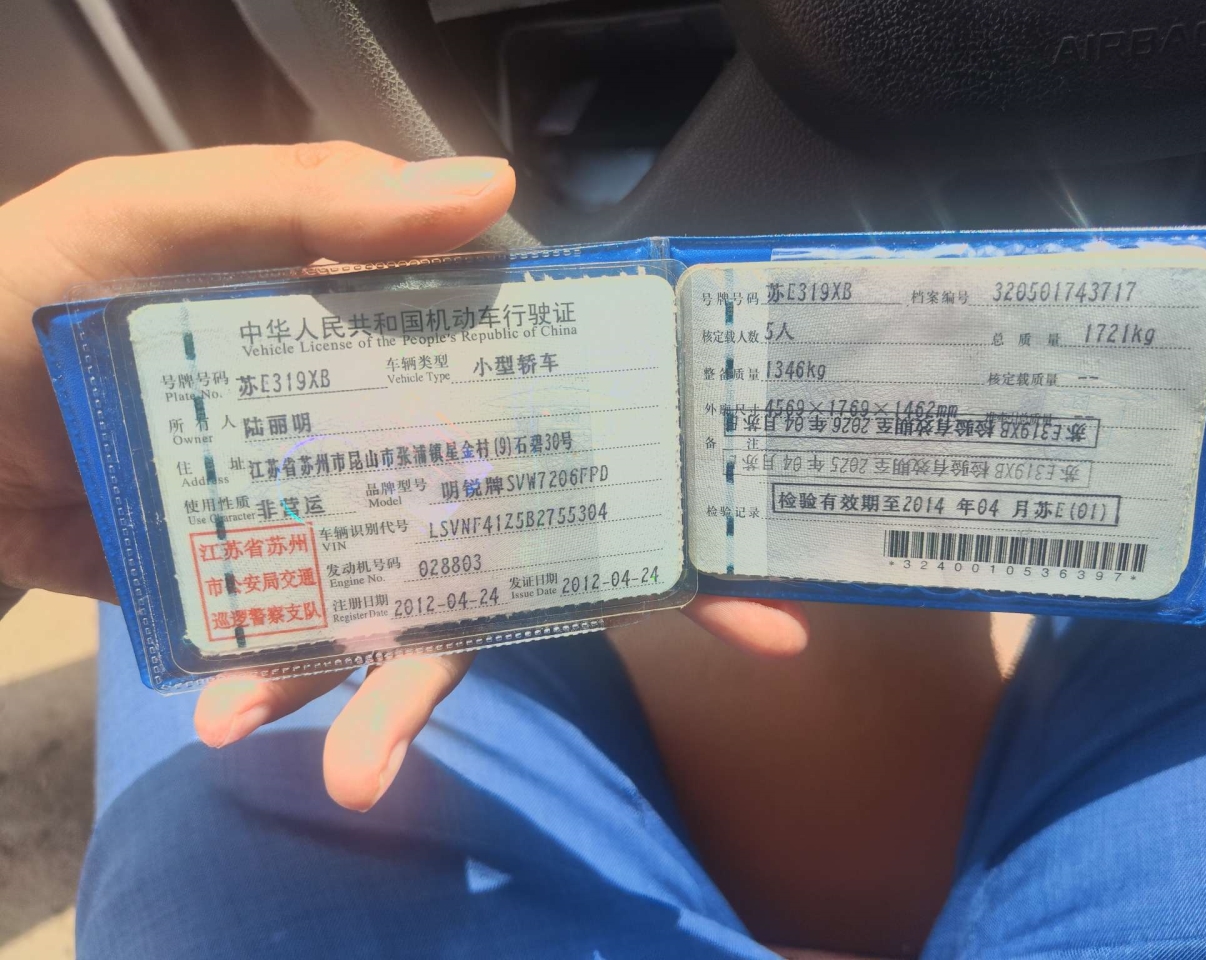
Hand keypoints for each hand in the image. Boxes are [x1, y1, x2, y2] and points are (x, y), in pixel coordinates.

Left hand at [0, 142, 807, 810]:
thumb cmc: (17, 293)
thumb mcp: (146, 221)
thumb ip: (303, 203)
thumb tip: (494, 196)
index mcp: (386, 328)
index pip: (544, 372)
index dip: (646, 433)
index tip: (728, 510)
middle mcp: (382, 420)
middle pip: (518, 509)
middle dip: (611, 588)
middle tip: (729, 648)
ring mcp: (326, 510)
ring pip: (417, 601)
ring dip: (403, 686)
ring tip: (364, 766)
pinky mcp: (260, 582)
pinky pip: (312, 641)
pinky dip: (293, 685)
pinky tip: (243, 717)